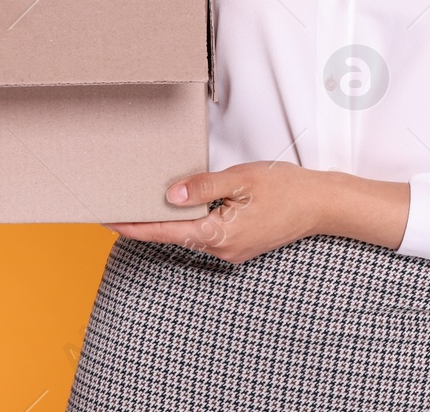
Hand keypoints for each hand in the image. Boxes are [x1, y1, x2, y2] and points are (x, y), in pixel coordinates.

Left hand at [103, 161, 329, 264]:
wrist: (322, 205)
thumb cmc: (287, 189)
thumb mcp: (242, 179)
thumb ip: (203, 186)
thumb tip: (170, 194)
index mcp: (218, 235)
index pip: (164, 231)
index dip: (132, 225)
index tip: (106, 218)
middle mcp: (221, 249)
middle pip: (173, 235)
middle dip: (144, 221)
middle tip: (115, 204)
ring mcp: (230, 250)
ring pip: (189, 234)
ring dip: (167, 220)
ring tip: (141, 201)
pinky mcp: (238, 244)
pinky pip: (205, 233)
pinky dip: (189, 220)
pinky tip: (180, 205)